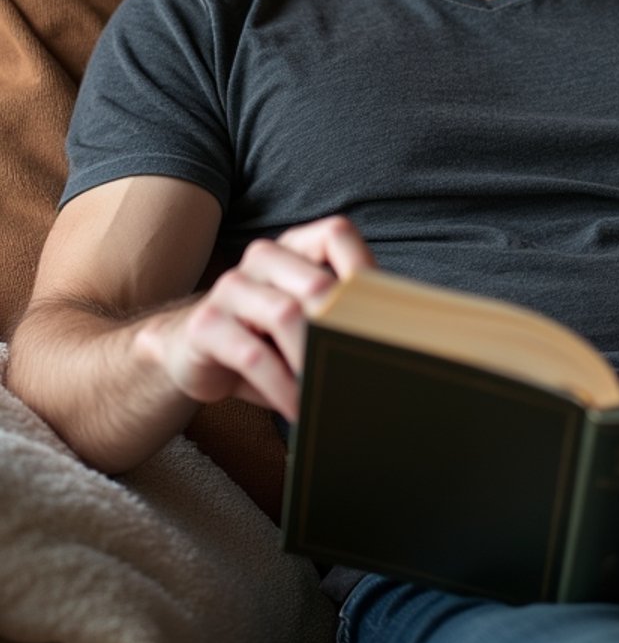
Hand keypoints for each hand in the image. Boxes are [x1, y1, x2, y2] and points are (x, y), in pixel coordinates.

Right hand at [136, 216, 375, 421]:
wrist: (192, 353)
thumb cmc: (266, 339)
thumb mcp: (306, 321)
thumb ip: (342, 317)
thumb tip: (403, 338)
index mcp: (295, 248)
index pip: (337, 235)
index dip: (364, 271)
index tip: (385, 318)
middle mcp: (263, 258)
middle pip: (316, 283)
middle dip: (342, 330)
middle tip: (361, 367)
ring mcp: (231, 287)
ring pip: (285, 315)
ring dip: (313, 361)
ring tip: (330, 393)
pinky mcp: (207, 324)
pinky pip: (253, 355)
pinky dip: (282, 387)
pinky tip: (297, 407)